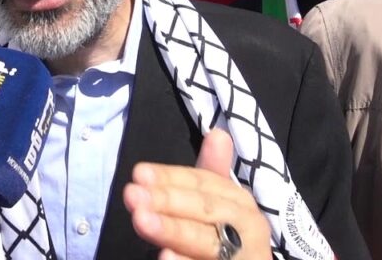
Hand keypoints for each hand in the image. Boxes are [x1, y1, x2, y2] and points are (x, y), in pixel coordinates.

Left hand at [124, 129, 272, 259]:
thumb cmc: (227, 240)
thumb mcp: (216, 205)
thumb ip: (212, 173)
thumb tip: (219, 134)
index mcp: (241, 203)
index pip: (203, 183)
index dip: (170, 178)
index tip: (138, 173)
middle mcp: (249, 228)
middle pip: (205, 209)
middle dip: (168, 200)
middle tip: (132, 194)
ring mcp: (246, 255)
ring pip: (206, 241)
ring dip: (174, 230)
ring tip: (142, 221)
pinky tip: (163, 256)